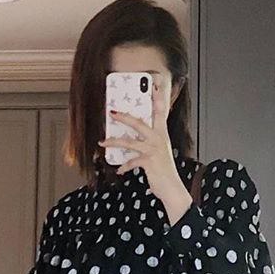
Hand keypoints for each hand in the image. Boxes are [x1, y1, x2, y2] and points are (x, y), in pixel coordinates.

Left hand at [99, 79, 191, 225]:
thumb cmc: (163, 169)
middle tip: (111, 112)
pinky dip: (123, 166)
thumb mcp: (158, 151)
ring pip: (129, 141)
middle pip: (138, 122)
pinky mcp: (148, 162)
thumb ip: (148, 141)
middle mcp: (158, 138)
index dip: (157, 97)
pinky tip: (119, 169)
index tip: (154, 85)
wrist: (172, 188)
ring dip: (114, 142)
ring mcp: (153, 150)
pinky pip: (131, 161)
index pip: (161, 111)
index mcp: (161, 133)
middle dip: (124, 116)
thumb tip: (129, 137)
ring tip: (103, 142)